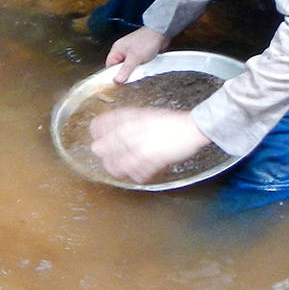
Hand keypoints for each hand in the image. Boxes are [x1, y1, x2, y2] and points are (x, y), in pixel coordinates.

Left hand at [88, 108, 212, 183]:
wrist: (191, 127)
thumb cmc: (169, 121)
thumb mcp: (143, 114)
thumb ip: (126, 122)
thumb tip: (109, 132)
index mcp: (127, 118)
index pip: (98, 125)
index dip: (96, 134)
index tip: (98, 138)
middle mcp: (129, 131)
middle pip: (100, 148)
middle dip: (104, 154)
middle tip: (112, 156)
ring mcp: (138, 147)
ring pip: (114, 166)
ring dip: (118, 169)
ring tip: (125, 168)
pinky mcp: (150, 161)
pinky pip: (135, 175)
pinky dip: (138, 175)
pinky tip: (142, 172)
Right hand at [105, 27, 167, 82]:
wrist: (160, 33)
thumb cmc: (146, 41)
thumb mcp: (134, 58)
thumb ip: (125, 70)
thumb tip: (117, 80)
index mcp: (117, 49)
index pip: (109, 65)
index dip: (113, 74)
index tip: (118, 82)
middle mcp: (122, 50)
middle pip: (119, 67)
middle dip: (126, 73)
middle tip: (132, 75)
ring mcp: (131, 52)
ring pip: (128, 66)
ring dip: (134, 70)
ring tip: (140, 69)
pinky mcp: (139, 54)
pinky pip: (136, 64)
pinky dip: (140, 67)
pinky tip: (145, 66)